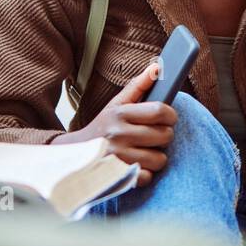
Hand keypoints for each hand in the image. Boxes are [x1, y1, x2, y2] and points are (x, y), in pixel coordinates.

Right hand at [54, 59, 175, 186]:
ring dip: (156, 157)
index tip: (167, 118)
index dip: (170, 115)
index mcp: (120, 114)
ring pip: (161, 159)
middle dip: (163, 136)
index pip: (160, 111)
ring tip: (144, 152)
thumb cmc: (102, 128)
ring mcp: (119, 156)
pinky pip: (149, 177)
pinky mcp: (119, 176)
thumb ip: (138, 86)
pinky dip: (145, 174)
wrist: (75, 155)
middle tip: (152, 136)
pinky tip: (136, 166)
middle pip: (165, 135)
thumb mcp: (115, 105)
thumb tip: (157, 68)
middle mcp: (119, 134)